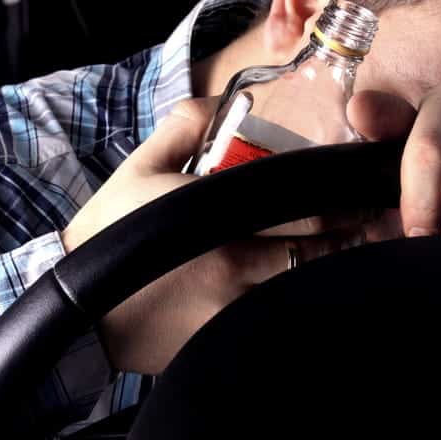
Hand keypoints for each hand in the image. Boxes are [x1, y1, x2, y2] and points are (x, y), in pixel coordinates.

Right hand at [62, 98, 380, 374]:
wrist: (78, 310)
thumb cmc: (110, 234)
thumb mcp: (138, 170)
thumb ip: (183, 127)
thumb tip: (222, 102)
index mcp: (217, 216)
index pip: (304, 208)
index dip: (341, 202)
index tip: (358, 193)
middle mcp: (235, 264)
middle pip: (318, 250)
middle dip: (348, 233)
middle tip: (363, 220)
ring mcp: (236, 308)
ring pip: (306, 285)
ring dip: (329, 268)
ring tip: (341, 250)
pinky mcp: (229, 337)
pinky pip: (282, 316)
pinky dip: (300, 300)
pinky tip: (306, 288)